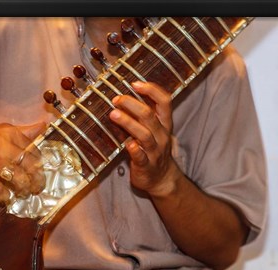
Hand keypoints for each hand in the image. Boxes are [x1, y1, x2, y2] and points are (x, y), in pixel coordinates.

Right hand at [0, 121, 46, 202]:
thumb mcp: (0, 129)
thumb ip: (23, 131)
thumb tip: (43, 125)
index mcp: (11, 134)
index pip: (35, 152)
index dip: (40, 165)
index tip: (40, 172)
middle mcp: (5, 148)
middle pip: (31, 168)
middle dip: (37, 180)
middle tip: (37, 187)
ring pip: (20, 181)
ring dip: (24, 190)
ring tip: (24, 192)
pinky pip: (1, 191)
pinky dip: (6, 197)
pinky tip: (6, 197)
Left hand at [109, 81, 179, 196]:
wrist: (161, 179)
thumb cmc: (152, 149)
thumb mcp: (153, 130)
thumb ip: (142, 115)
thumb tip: (123, 96)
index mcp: (164, 124)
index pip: (164, 101)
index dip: (151, 90)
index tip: (135, 83)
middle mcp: (161, 135)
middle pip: (150, 115)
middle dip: (132, 104)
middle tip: (116, 99)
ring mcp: (155, 151)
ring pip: (144, 134)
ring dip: (128, 123)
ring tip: (113, 114)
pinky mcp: (146, 165)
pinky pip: (141, 156)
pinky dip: (134, 149)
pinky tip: (126, 143)